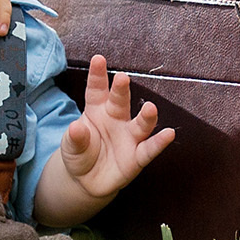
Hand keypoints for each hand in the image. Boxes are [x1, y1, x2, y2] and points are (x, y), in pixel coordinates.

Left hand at [58, 56, 174, 199]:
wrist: (86, 180)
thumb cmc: (80, 155)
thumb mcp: (70, 147)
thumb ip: (75, 138)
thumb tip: (76, 127)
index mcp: (97, 110)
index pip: (96, 90)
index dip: (97, 75)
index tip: (98, 59)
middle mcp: (116, 119)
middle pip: (120, 101)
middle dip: (121, 89)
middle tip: (122, 77)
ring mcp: (129, 137)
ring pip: (140, 124)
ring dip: (146, 116)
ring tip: (150, 107)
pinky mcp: (137, 157)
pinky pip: (149, 149)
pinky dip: (159, 142)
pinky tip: (168, 134)